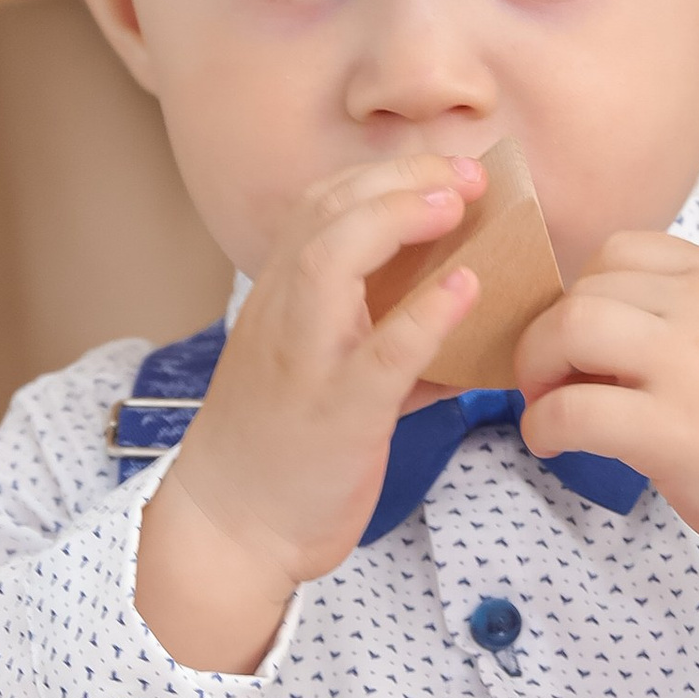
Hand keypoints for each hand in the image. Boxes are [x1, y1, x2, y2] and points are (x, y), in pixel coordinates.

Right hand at [134, 152, 484, 672]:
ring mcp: (306, 361)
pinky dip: (429, 314)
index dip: (380, 175)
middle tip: (466, 174)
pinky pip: (384, 353)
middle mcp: (283, 316)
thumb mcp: (318, 374)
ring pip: (332, 260)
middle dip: (399, 178)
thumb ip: (380, 337)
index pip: (317, 206)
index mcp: (279, 301)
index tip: (441, 168)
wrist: (229, 528)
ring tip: (458, 205)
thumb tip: (459, 315)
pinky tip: (469, 288)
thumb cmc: (278, 451)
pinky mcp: (337, 414)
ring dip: (399, 219)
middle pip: (325, 212)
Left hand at [515, 238, 698, 626]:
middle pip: (583, 291)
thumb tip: (575, 321)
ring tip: (549, 407)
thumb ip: (676, 313)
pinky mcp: (673, 431)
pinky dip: (543, 425)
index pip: (618, 250)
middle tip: (551, 381)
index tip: (582, 340)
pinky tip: (552, 444)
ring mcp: (691, 367)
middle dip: (547, 336)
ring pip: (569, 329)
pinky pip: (572, 409)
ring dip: (536, 369)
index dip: (581, 293)